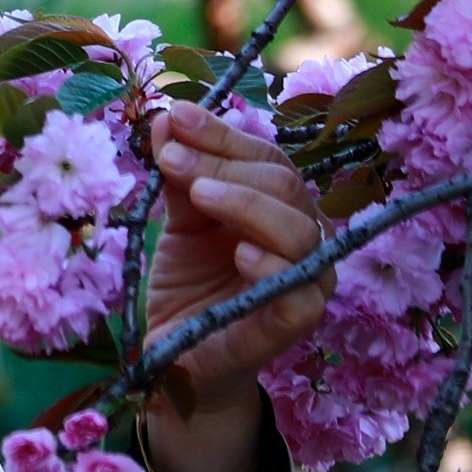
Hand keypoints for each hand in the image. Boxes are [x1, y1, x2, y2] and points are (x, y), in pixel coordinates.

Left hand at [136, 100, 329, 471]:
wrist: (178, 355)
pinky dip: (272, 266)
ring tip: (200, 192)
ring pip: (298, 230)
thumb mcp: (180, 223)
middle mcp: (303, 237)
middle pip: (283, 184)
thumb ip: (179, 176)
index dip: (223, 134)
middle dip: (224, 162)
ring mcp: (306, 281)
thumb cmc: (191, 284)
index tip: (177, 115)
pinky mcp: (296, 324)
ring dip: (246, 203)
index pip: (264, 157)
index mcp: (279, 205)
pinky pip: (300, 292)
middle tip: (172, 156)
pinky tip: (239, 251)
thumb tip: (166, 117)